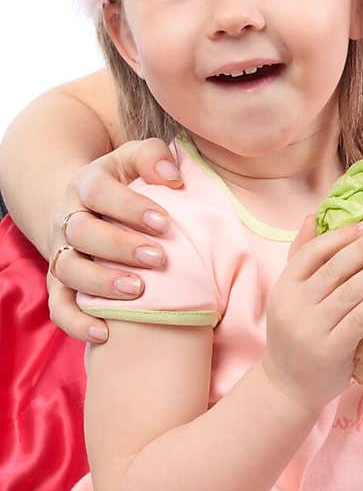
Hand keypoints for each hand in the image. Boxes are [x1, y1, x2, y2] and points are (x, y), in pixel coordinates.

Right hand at [47, 139, 182, 342]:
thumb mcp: (135, 160)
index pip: (98, 192)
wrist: (87, 206)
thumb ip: (154, 157)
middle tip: (159, 258)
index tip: (164, 223)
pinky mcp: (60, 284)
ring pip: (68, 270)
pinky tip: (105, 333)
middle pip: (82, 232)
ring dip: (101, 283)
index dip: (129, 206)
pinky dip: (76, 322)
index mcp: (86, 184)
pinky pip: (59, 306)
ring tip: (138, 292)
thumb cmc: (126, 183)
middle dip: (120, 247)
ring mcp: (62, 252)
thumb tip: (174, 178)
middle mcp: (68, 219)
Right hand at [262, 217, 362, 414]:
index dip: (341, 237)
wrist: (287, 385)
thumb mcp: (290, 294)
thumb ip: (301, 255)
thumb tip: (312, 216)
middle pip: (334, 269)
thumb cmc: (294, 333)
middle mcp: (294, 305)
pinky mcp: (330, 350)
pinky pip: (358, 320)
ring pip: (349, 292)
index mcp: (284, 287)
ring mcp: (311, 329)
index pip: (312, 252)